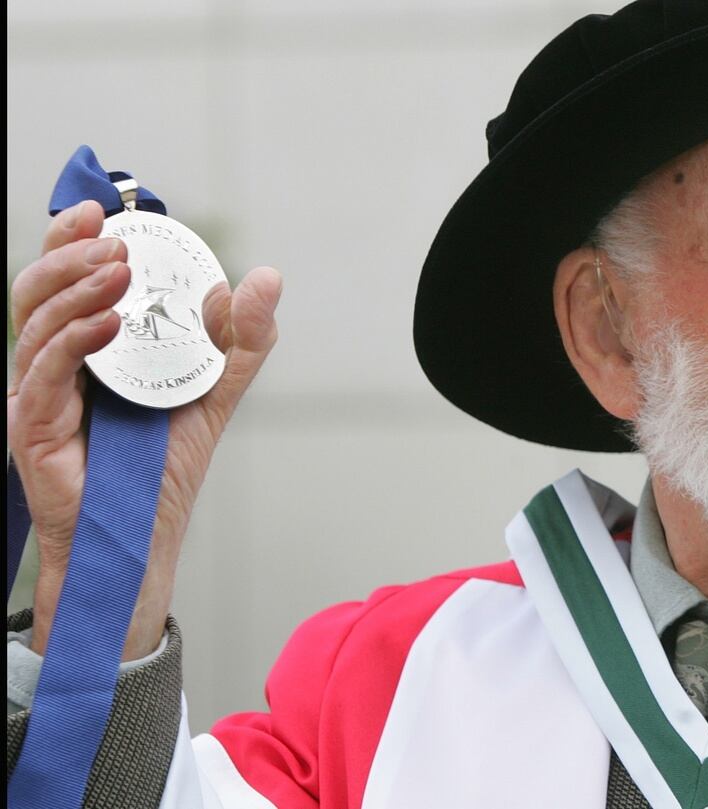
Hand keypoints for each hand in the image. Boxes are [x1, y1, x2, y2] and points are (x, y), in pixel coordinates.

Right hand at [7, 199, 282, 660]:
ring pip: (34, 321)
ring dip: (74, 289)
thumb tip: (263, 278)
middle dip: (69, 253)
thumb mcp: (215, 390)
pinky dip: (73, 340)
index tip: (102, 209)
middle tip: (113, 241)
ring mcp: (36, 392)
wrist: (141, 536)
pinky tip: (107, 324)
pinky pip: (43, 372)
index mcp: (85, 347)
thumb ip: (241, 338)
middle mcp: (52, 363)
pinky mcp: (31, 425)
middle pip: (38, 289)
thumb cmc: (163, 467)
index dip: (73, 239)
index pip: (68, 279)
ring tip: (117, 270)